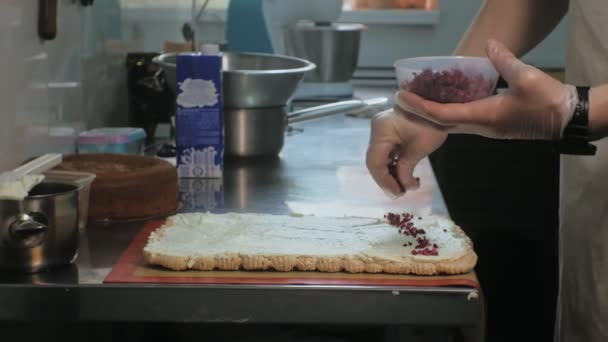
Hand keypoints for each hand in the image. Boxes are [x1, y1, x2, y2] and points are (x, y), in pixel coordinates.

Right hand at [366, 106, 447, 196]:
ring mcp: (379, 131)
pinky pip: (384, 153)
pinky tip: (402, 175)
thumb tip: (404, 188)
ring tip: (403, 186)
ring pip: (378, 159)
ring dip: (390, 174)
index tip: (397, 193)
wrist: (440, 106)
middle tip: (400, 193)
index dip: (384, 180)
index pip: (375, 161)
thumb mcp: (420, 148)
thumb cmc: (432, 124)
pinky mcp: (386, 133)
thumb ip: (406, 169)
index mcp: (382, 129)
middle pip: (374, 161)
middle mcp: (376, 129)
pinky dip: (392, 165)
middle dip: (386, 179)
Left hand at [398, 39, 577, 139]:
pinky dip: (446, 112)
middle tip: (402, 99)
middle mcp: (479, 126)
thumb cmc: (547, 101)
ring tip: (417, 98)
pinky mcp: (491, 127)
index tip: (403, 97)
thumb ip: (504, 60)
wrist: (566, 120)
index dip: (420, 106)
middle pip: (440, 123)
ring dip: (431, 113)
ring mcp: (485, 129)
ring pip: (450, 124)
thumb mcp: (526, 77)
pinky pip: (461, 121)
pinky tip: (442, 101)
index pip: (442, 115)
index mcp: (483, 116)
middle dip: (419, 111)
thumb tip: (489, 45)